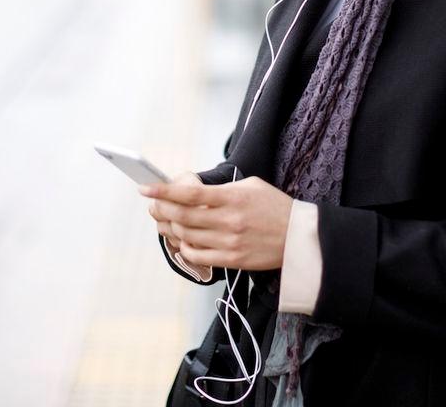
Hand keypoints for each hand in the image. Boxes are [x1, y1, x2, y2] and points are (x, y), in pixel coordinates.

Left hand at [141, 174, 292, 270]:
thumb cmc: (274, 207)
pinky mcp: (231, 260)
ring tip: (163, 221)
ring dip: (168, 228)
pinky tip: (181, 240)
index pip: (189, 194)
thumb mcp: (250, 186)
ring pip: (186, 236)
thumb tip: (193, 191)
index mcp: (233, 198)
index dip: (164, 191)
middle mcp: (229, 221)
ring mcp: (229, 243)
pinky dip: (183, 248)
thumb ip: (221, 189)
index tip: (147, 188)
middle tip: (152, 205)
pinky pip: (197, 256)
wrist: (298, 238)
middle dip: (160, 209)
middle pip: (182, 216)